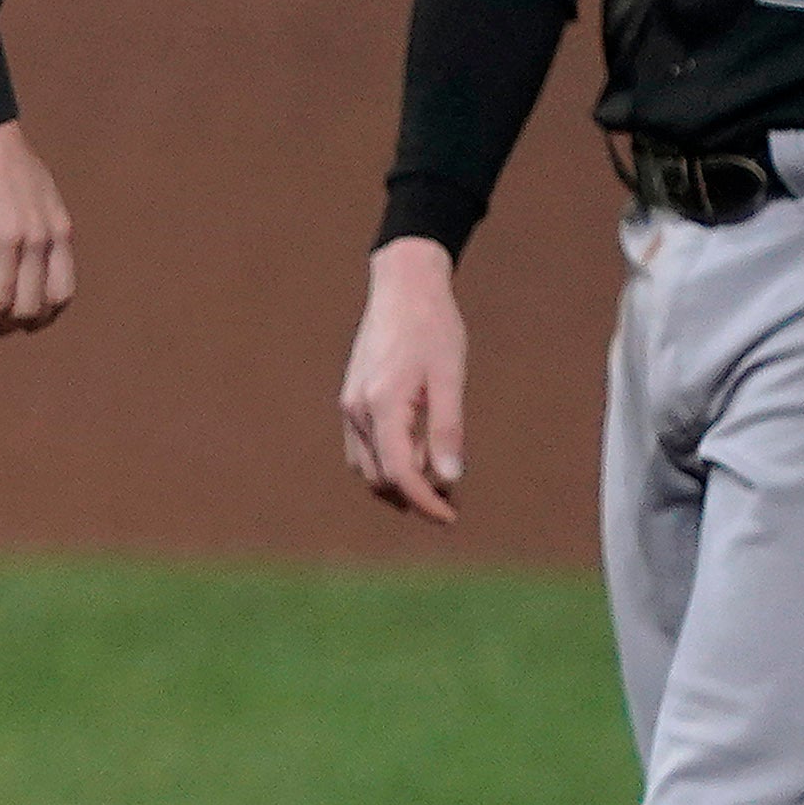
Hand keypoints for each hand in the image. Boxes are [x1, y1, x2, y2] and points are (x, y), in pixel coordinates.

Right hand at [0, 121, 73, 335]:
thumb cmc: (2, 161)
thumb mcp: (42, 198)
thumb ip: (40, 234)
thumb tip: (26, 273)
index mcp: (58, 231)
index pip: (61, 295)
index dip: (40, 319)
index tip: (18, 322)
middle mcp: (36, 240)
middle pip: (27, 308)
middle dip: (3, 326)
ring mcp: (3, 240)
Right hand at [340, 237, 467, 524]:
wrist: (403, 287)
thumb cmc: (433, 328)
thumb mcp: (450, 377)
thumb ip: (448, 429)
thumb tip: (450, 478)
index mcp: (383, 405)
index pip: (400, 473)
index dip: (426, 502)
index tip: (451, 517)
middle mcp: (358, 410)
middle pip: (380, 477)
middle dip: (414, 496)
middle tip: (453, 501)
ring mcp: (349, 406)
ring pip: (367, 467)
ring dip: (397, 484)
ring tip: (437, 482)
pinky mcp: (351, 399)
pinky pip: (362, 449)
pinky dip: (385, 464)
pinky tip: (415, 457)